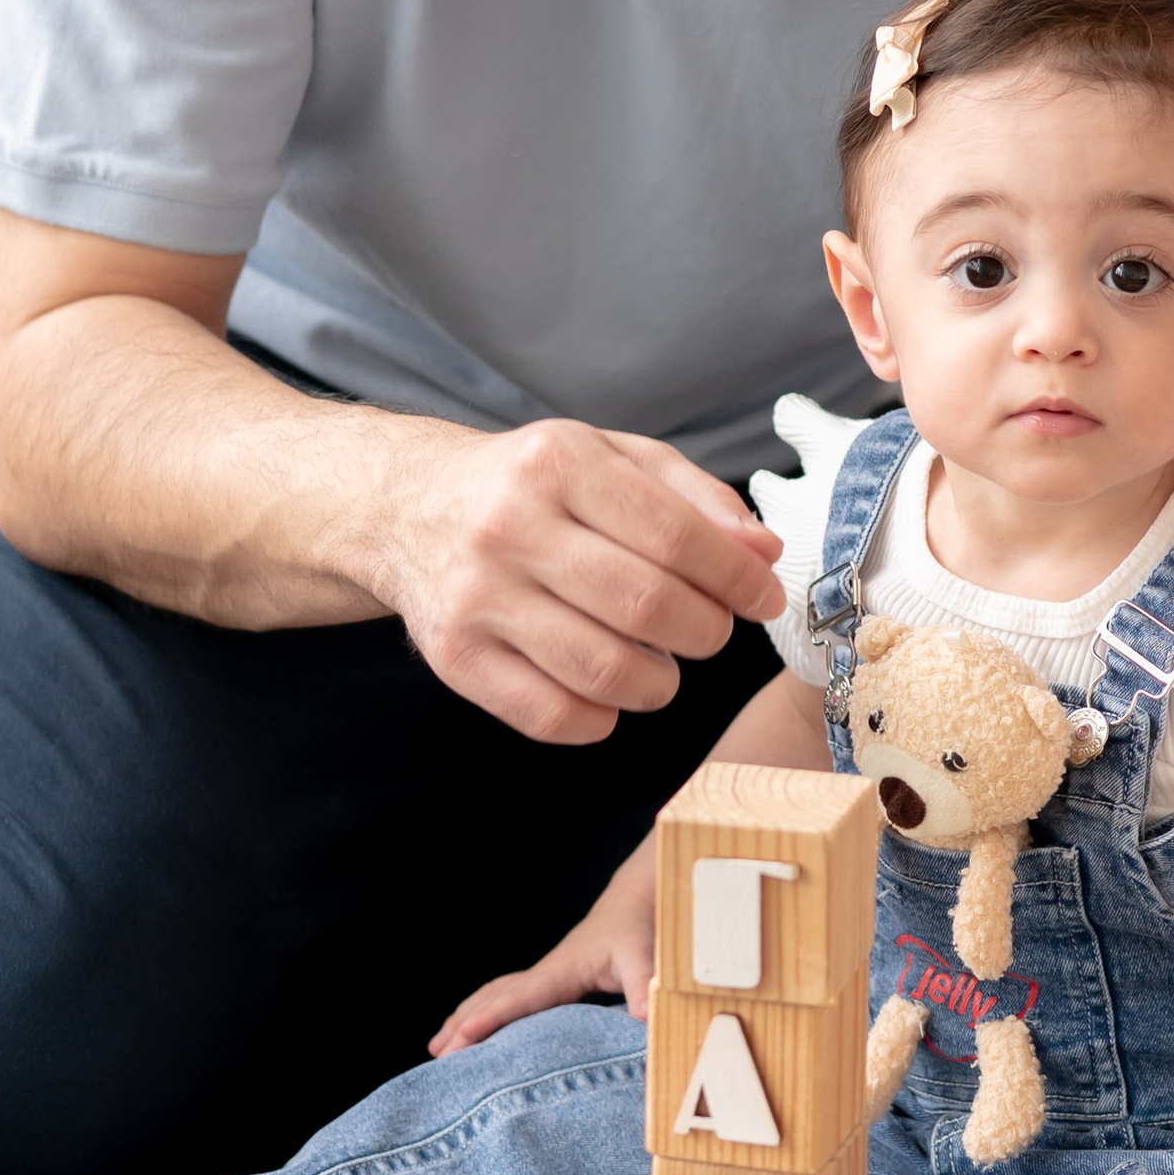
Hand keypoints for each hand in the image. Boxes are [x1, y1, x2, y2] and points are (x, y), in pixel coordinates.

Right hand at [370, 418, 783, 743]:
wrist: (410, 509)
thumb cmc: (532, 485)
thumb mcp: (612, 458)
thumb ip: (696, 498)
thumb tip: (763, 554)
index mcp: (558, 464)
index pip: (676, 536)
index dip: (736, 578)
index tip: (763, 597)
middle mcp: (509, 527)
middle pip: (645, 606)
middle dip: (705, 631)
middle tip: (711, 630)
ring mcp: (476, 597)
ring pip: (603, 670)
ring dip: (660, 681)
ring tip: (662, 662)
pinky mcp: (454, 657)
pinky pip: (552, 715)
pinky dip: (601, 716)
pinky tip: (608, 687)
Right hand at [431, 837, 659, 1052]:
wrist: (629, 908)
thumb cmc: (636, 934)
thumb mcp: (645, 959)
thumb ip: (644, 988)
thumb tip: (646, 1017)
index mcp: (561, 973)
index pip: (520, 997)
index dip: (492, 1015)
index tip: (464, 1033)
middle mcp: (542, 974)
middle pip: (494, 1000)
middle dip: (463, 1026)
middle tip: (436, 1057)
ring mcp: (540, 978)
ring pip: (491, 997)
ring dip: (462, 1019)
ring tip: (436, 1049)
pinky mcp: (544, 983)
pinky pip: (502, 999)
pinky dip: (478, 1013)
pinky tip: (467, 1029)